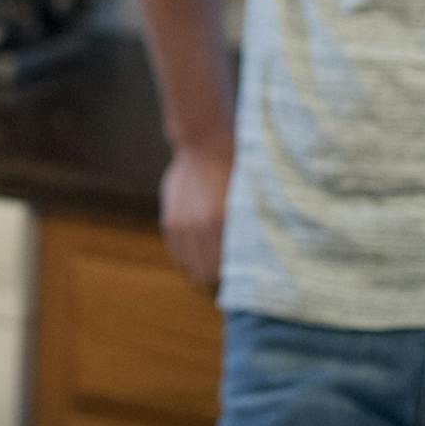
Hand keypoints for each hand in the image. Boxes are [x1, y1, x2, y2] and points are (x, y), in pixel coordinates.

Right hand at [160, 138, 233, 289]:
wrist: (204, 143)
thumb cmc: (235, 168)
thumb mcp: (248, 197)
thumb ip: (246, 228)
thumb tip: (254, 256)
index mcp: (223, 223)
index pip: (225, 270)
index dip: (234, 281)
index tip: (243, 282)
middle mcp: (200, 227)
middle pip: (205, 273)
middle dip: (216, 278)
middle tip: (229, 276)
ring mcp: (182, 224)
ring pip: (189, 265)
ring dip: (200, 267)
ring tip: (213, 262)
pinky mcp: (170, 220)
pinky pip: (177, 251)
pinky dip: (186, 255)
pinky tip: (199, 249)